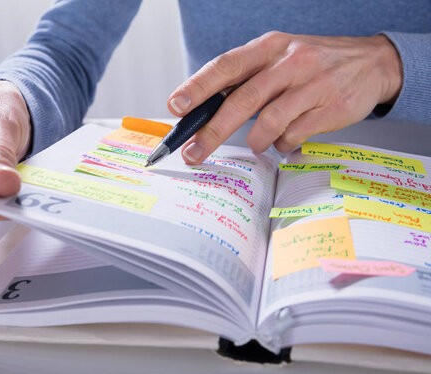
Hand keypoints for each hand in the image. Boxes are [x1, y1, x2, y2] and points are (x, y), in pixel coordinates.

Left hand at [167, 32, 402, 162]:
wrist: (371, 62)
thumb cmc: (311, 64)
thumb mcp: (277, 58)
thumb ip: (245, 80)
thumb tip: (202, 113)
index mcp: (269, 47)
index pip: (226, 65)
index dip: (198, 86)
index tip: (176, 106)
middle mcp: (289, 62)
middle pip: (242, 100)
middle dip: (212, 131)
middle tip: (193, 152)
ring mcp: (312, 84)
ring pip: (269, 121)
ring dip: (254, 141)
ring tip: (255, 145)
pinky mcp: (330, 108)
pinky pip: (293, 135)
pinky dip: (281, 144)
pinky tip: (284, 140)